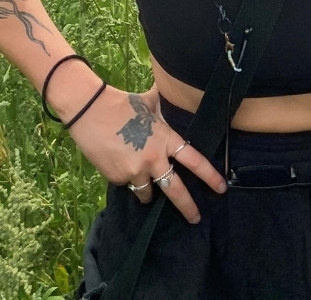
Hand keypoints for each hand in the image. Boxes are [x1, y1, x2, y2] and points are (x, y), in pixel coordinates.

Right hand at [67, 84, 226, 223]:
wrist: (89, 110)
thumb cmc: (121, 103)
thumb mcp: (148, 103)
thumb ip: (163, 107)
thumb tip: (173, 91)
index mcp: (165, 139)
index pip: (193, 160)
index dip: (209, 175)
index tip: (221, 187)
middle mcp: (153, 158)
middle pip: (175, 189)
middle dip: (188, 207)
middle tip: (196, 218)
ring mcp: (135, 170)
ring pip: (147, 192)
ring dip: (148, 192)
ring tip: (143, 183)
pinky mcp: (117, 177)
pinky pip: (127, 184)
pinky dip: (125, 177)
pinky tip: (117, 161)